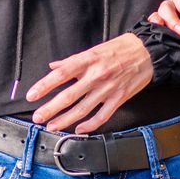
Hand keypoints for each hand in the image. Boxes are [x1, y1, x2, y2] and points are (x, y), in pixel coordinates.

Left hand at [25, 33, 153, 132]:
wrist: (148, 52)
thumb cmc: (121, 49)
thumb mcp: (94, 50)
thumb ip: (73, 61)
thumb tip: (54, 66)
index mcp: (88, 60)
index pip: (61, 74)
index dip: (44, 85)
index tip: (32, 95)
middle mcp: (96, 75)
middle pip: (69, 96)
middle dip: (50, 109)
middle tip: (38, 117)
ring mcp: (108, 88)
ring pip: (83, 109)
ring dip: (65, 120)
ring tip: (52, 126)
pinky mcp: (119, 98)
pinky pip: (102, 115)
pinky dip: (90, 125)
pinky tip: (79, 129)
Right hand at [147, 0, 179, 35]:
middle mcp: (174, 1)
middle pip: (166, 8)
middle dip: (173, 20)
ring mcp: (170, 14)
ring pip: (159, 16)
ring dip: (163, 26)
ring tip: (170, 35)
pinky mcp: (169, 25)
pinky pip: (158, 26)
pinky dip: (156, 30)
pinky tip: (160, 37)